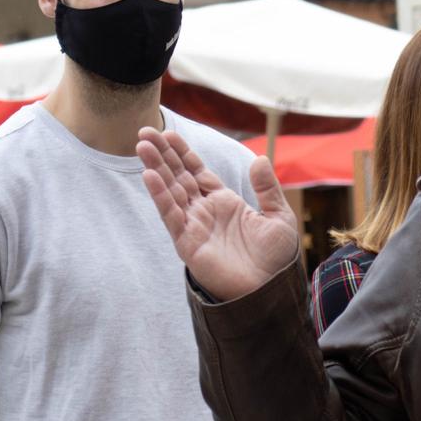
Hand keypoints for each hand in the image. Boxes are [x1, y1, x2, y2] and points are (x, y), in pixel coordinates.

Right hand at [137, 127, 299, 301]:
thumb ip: (267, 188)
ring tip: (142, 145)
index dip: (183, 153)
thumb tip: (260, 158)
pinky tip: (150, 176)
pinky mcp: (188, 243)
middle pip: (179, 176)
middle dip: (163, 154)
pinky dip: (160, 196)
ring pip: (171, 191)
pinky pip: (171, 215)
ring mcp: (194, 226)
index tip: (168, 133)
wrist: (270, 290)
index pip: (197, 171)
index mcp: (224, 202)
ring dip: (156, 168)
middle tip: (145, 130)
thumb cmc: (275, 259)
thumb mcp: (278, 217)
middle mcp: (205, 211)